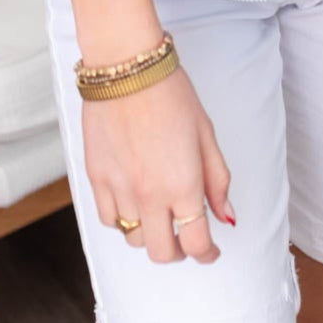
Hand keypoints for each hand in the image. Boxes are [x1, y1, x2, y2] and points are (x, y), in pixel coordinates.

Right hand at [82, 63, 235, 263]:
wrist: (127, 67)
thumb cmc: (171, 93)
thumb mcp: (206, 134)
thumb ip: (217, 180)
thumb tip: (226, 217)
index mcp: (183, 185)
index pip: (195, 243)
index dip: (207, 254)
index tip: (211, 251)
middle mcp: (150, 195)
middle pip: (162, 252)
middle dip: (178, 251)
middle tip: (185, 237)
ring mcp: (120, 189)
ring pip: (133, 238)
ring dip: (149, 234)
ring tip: (158, 214)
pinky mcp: (96, 177)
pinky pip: (108, 219)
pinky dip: (122, 220)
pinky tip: (133, 202)